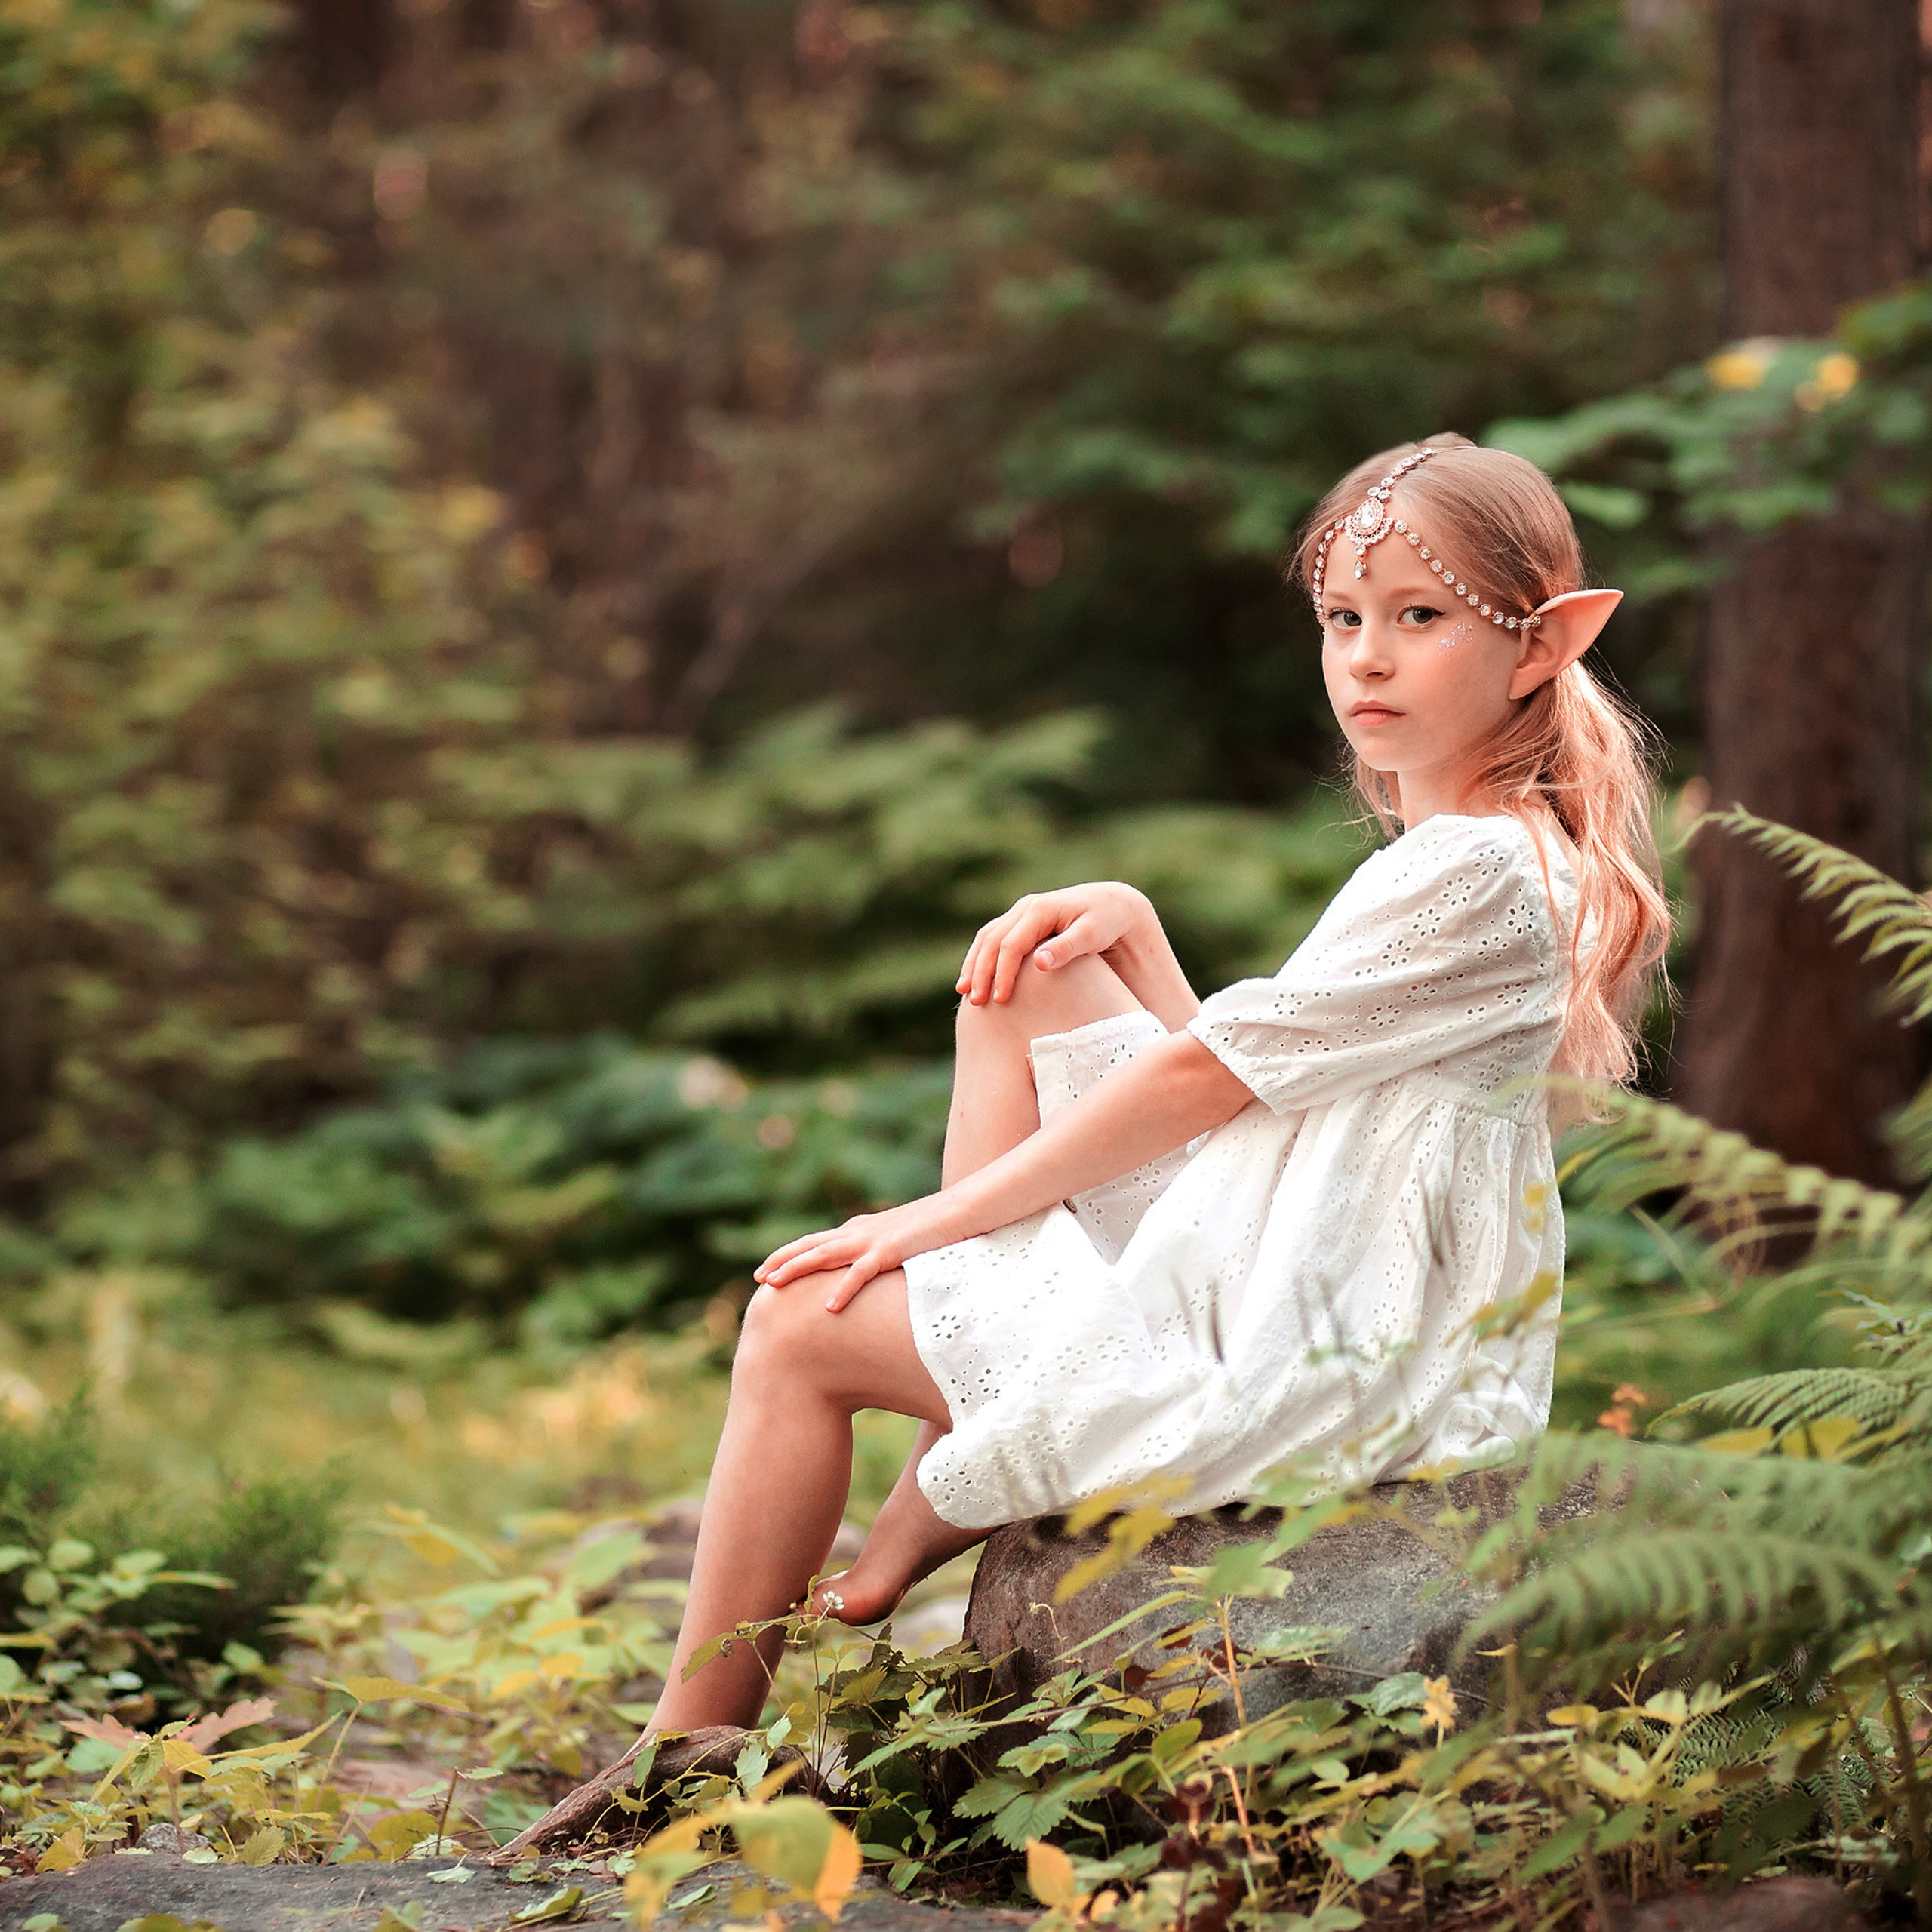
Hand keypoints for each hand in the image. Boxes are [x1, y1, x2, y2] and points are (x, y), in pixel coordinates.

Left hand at [755, 1195, 957, 1311]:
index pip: (817, 1241)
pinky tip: (828, 1307)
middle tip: (756, 1278)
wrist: (968, 1207)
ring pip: (825, 1255)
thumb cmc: (941, 1227)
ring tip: (771, 1285)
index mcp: (863, 1230)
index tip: (767, 1269)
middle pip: (811, 1245)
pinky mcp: (893, 1250)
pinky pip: (863, 1272)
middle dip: (782, 1261)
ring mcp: (875, 1239)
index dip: (791, 1254)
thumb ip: (886, 1254)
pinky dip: (844, 1288)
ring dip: (796, 1269)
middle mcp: (861, 1232)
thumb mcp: (906, 1241)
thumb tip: (877, 1271)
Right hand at [957, 882, 1149, 1006]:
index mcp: (1039, 910)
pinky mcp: (1021, 920)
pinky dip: (981, 957)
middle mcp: (1025, 908)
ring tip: (965, 992)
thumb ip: (1066, 948)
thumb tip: (1039, 963)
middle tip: (976, 1002)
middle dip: (980, 972)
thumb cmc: (1106, 921)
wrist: (1112, 904)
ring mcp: (1021, 912)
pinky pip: (993, 938)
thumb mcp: (1092, 934)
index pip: (1010, 945)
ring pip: (987, 938)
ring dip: (974, 964)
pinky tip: (976, 977)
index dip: (1002, 974)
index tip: (1000, 1001)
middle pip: (991, 941)